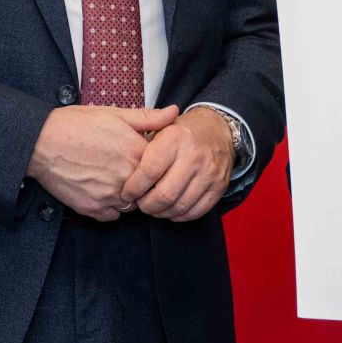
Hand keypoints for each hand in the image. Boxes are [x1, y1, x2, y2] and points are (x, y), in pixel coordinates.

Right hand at [27, 104, 177, 220]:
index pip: (163, 166)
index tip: (147, 158)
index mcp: (137, 153)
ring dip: (129, 196)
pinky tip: (103, 191)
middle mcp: (127, 178)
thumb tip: (175, 112)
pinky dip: (111, 207)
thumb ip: (149, 118)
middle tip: (129, 170)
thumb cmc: (77, 124)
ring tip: (115, 180)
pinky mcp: (93, 209)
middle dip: (145, 182)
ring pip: (134, 205)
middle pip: (150, 188)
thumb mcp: (115, 114)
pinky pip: (113, 216)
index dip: (156, 163)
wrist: (41, 142)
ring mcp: (110, 196)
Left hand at [120, 106, 234, 221]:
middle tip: (139, 204)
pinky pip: (195, 211)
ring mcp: (209, 172)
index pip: (149, 172)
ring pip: (179, 206)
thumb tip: (121, 168)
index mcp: (175, 138)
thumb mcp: (160, 126)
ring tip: (153, 207)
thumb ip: (138, 142)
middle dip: (146, 205)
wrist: (218, 130)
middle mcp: (194, 155)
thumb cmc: (181, 133)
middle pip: (164, 194)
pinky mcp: (219, 186)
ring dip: (161, 212)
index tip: (126, 193)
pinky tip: (170, 209)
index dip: (133, 188)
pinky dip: (179, 216)